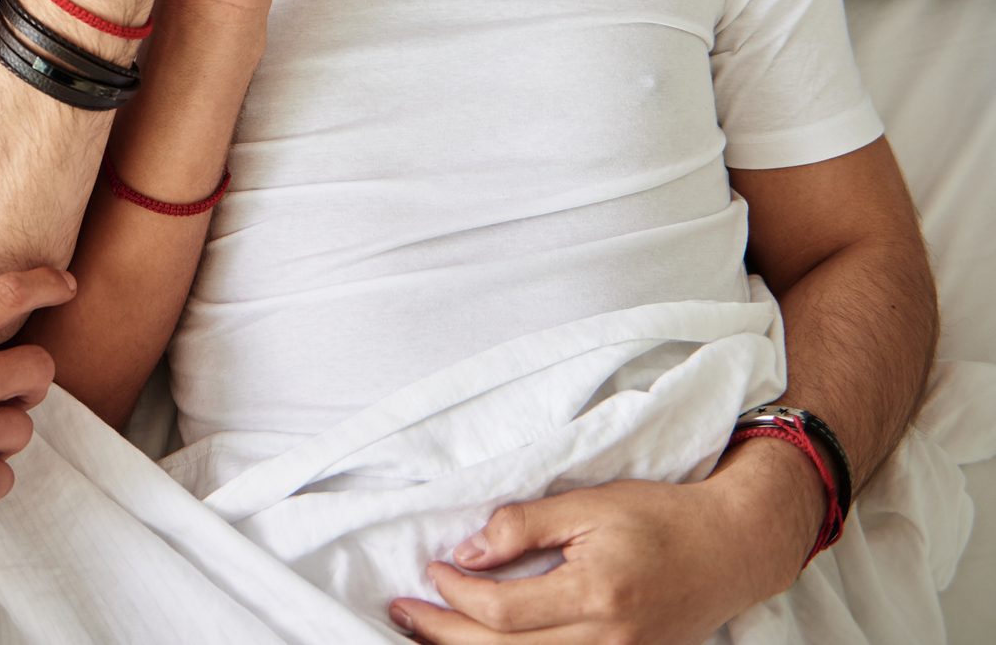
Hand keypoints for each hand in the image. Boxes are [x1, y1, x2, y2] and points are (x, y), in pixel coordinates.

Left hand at [388, 472, 812, 643]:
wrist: (732, 549)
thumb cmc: (662, 517)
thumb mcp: (589, 505)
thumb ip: (525, 525)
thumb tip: (467, 551)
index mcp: (597, 595)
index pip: (503, 610)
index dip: (456, 593)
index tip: (432, 568)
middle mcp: (608, 641)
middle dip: (444, 634)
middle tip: (402, 611)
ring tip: (426, 634)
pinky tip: (481, 643)